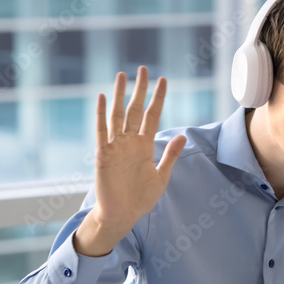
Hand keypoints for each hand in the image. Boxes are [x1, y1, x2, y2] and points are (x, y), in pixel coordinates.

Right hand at [74, 67, 185, 256]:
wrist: (122, 215)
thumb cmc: (141, 198)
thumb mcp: (162, 176)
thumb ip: (170, 155)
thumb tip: (183, 135)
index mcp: (145, 146)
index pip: (152, 116)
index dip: (158, 98)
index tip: (164, 81)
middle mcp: (130, 142)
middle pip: (135, 109)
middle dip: (140, 90)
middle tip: (144, 69)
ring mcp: (115, 146)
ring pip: (118, 115)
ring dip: (120, 95)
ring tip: (123, 75)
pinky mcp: (103, 154)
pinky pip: (101, 131)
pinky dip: (101, 114)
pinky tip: (103, 98)